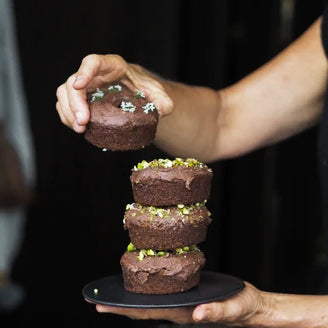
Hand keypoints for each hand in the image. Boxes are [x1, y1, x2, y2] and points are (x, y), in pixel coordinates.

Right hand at [56, 54, 173, 132]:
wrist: (140, 96)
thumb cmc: (147, 91)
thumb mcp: (160, 95)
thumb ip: (163, 101)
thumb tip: (163, 109)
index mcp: (113, 66)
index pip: (93, 62)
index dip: (84, 72)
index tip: (79, 85)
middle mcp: (95, 75)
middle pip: (73, 81)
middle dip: (74, 102)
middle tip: (83, 122)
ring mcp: (86, 87)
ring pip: (64, 94)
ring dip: (68, 112)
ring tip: (80, 129)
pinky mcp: (82, 101)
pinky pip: (66, 106)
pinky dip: (67, 118)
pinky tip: (78, 128)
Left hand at [89, 282, 269, 325]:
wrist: (249, 307)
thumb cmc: (242, 307)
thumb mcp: (232, 308)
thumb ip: (216, 311)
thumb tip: (198, 314)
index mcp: (184, 313)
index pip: (149, 312)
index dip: (125, 309)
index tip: (103, 306)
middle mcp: (178, 310)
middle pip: (144, 309)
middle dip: (120, 305)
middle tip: (97, 300)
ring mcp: (181, 304)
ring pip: (151, 302)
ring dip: (131, 297)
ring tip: (113, 292)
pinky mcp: (186, 295)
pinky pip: (162, 293)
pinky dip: (148, 288)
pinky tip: (143, 282)